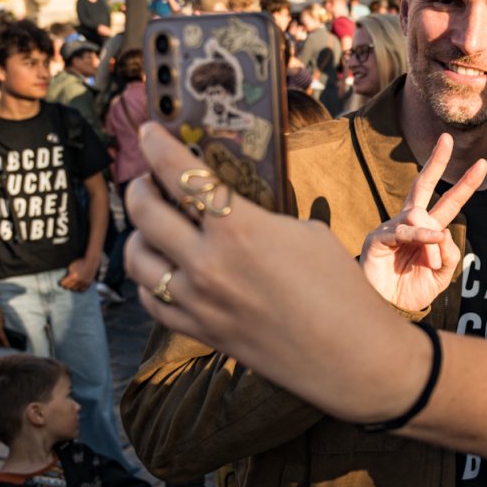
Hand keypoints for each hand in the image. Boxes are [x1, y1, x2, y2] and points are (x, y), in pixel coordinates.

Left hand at [59, 256, 98, 291]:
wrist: (91, 262)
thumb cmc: (80, 263)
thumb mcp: (71, 267)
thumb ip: (67, 274)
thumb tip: (64, 280)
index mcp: (73, 276)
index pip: (63, 284)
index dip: (61, 283)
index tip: (61, 282)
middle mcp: (78, 281)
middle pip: (69, 287)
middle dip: (66, 285)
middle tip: (66, 283)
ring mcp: (84, 283)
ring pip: (75, 289)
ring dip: (72, 287)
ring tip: (72, 284)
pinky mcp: (88, 284)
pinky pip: (81, 290)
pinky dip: (79, 288)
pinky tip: (77, 285)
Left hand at [125, 123, 429, 422]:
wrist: (350, 355)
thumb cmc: (340, 288)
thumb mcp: (307, 234)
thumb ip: (261, 219)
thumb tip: (236, 212)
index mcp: (240, 229)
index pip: (181, 175)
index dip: (157, 147)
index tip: (148, 131)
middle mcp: (207, 264)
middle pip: (145, 212)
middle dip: (139, 187)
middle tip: (147, 180)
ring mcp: (197, 302)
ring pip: (136, 258)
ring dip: (139, 235)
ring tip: (152, 226)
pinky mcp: (199, 332)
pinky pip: (151, 300)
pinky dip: (150, 280)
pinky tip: (164, 271)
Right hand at [360, 134, 486, 310]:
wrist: (387, 311)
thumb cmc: (411, 291)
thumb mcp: (441, 276)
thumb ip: (449, 255)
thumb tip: (443, 233)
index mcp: (427, 230)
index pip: (448, 201)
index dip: (464, 184)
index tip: (482, 163)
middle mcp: (409, 223)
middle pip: (423, 185)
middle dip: (436, 161)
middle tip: (447, 138)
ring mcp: (392, 228)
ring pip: (422, 217)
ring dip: (433, 243)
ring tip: (431, 265)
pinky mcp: (378, 239)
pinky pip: (405, 231)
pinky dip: (422, 237)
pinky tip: (432, 241)